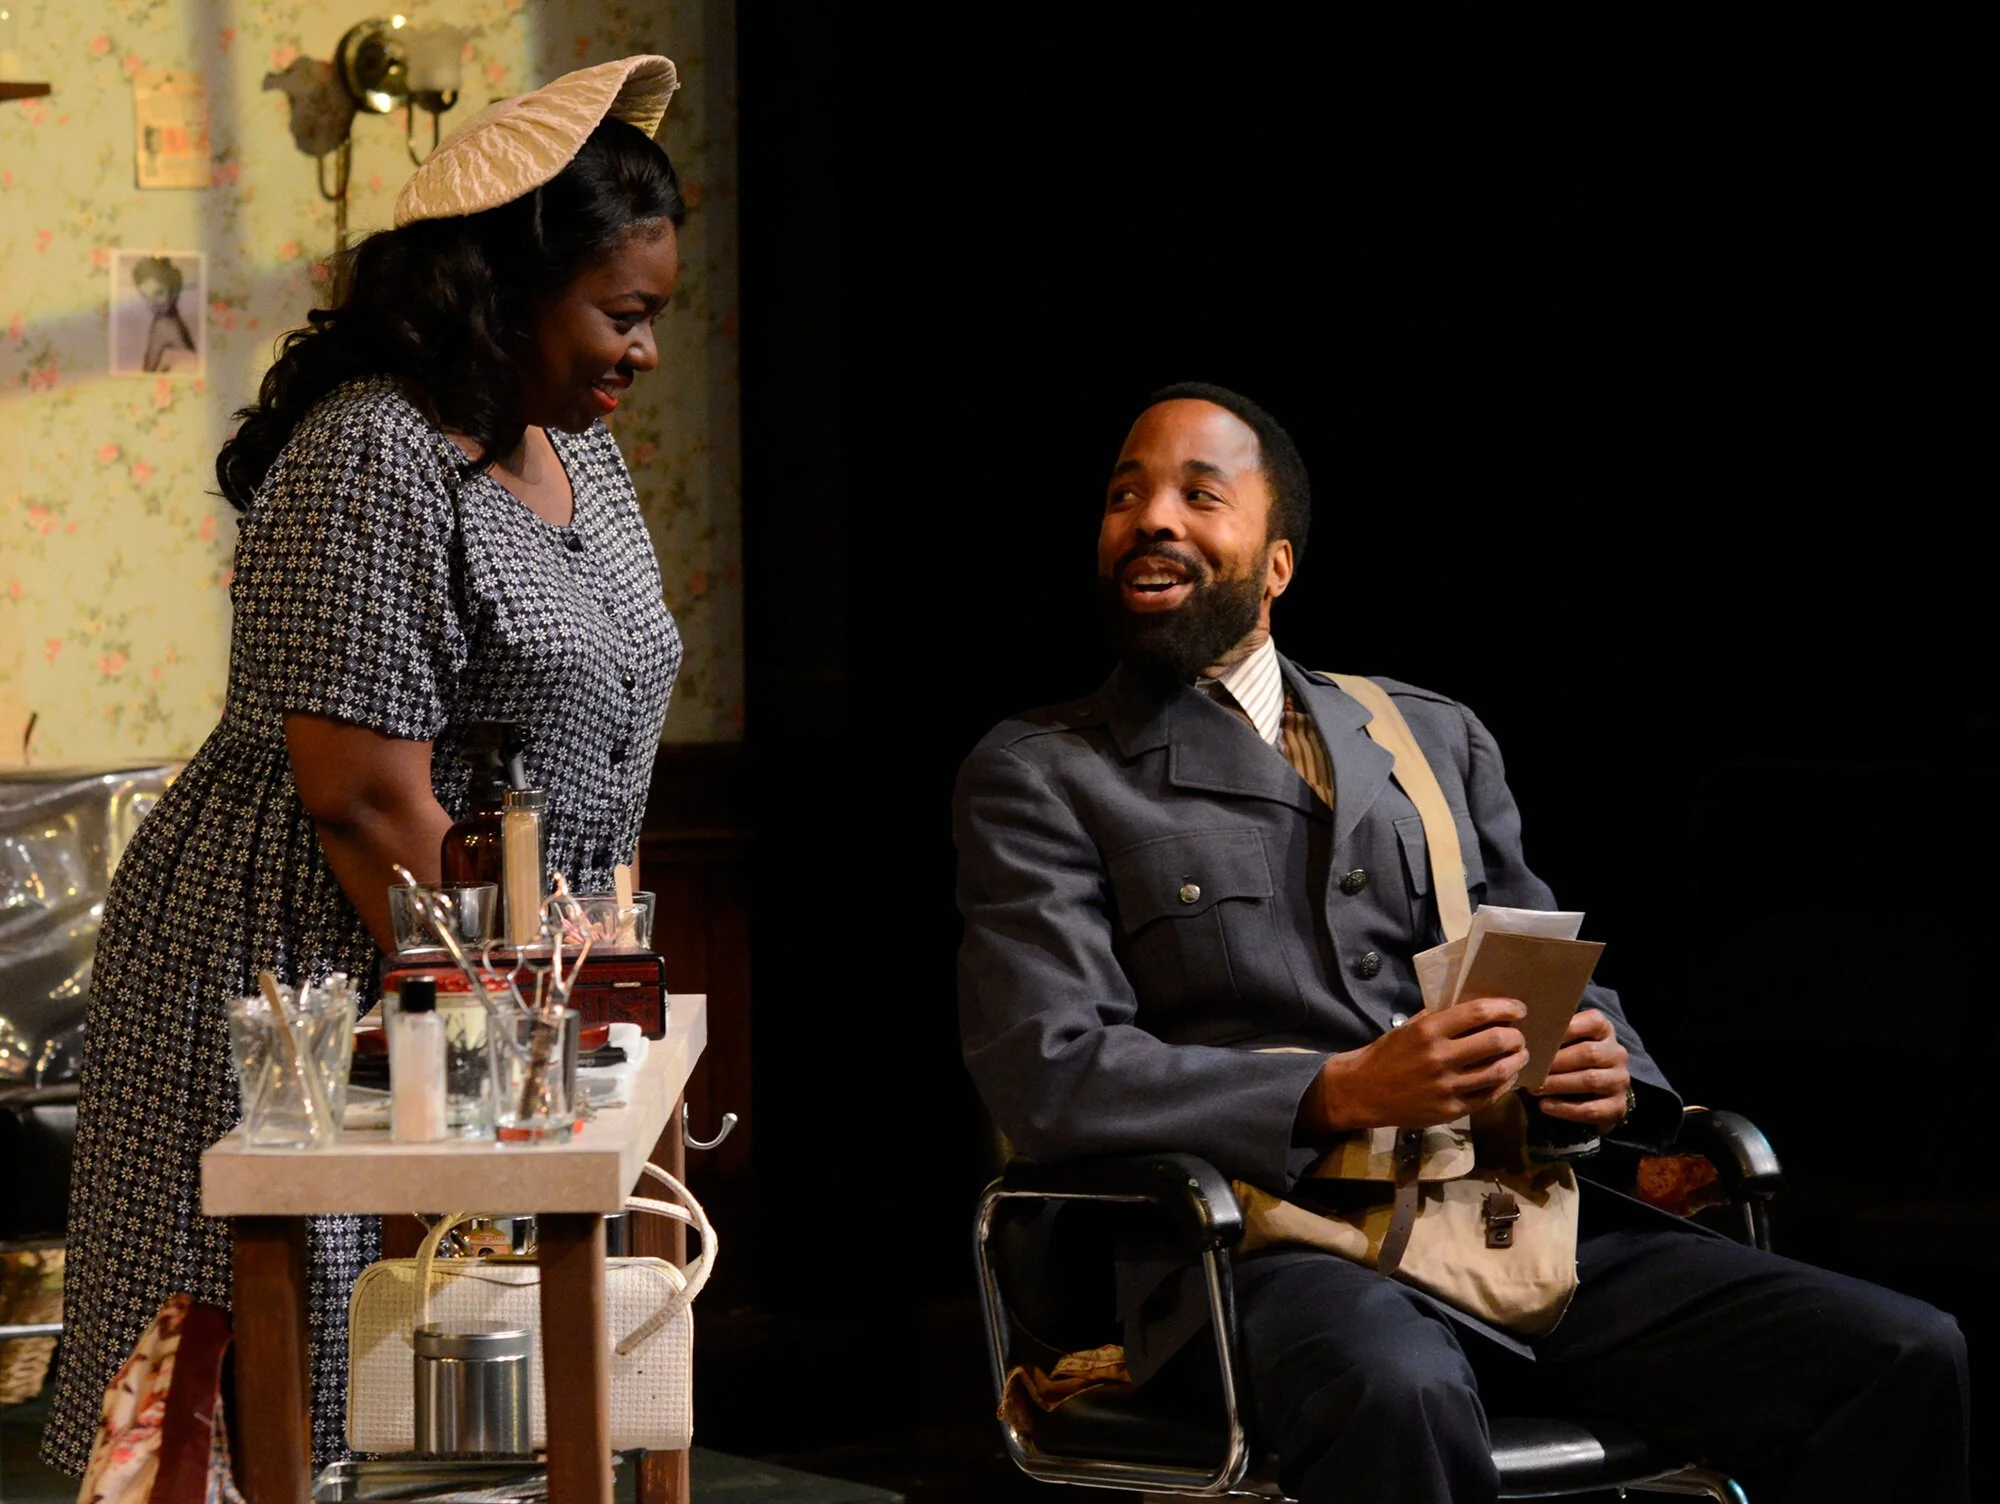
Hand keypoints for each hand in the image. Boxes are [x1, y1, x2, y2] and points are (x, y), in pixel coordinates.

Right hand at [1304, 997, 1529, 1132]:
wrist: (1363, 1091)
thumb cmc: (1387, 1054)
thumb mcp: (1409, 1028)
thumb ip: (1440, 1018)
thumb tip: (1477, 1007)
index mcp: (1428, 1031)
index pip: (1478, 1013)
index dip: (1505, 1008)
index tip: (1518, 1008)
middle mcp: (1439, 1058)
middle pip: (1495, 1041)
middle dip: (1516, 1036)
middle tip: (1519, 1034)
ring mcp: (1447, 1087)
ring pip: (1498, 1072)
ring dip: (1517, 1060)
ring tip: (1521, 1054)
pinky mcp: (1450, 1111)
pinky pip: (1488, 1096)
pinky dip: (1504, 1084)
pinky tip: (1507, 1076)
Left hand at [1528, 1008, 1630, 1127]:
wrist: (1595, 1093)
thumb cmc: (1570, 1058)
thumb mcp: (1565, 1041)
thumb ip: (1551, 1032)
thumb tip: (1522, 1027)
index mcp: (1604, 1030)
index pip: (1592, 1022)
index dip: (1565, 1029)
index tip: (1538, 1036)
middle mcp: (1617, 1053)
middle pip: (1588, 1053)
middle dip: (1556, 1062)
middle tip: (1531, 1068)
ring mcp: (1620, 1080)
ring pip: (1590, 1080)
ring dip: (1558, 1084)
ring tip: (1534, 1088)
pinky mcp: (1618, 1106)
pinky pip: (1591, 1109)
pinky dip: (1565, 1108)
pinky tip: (1544, 1106)